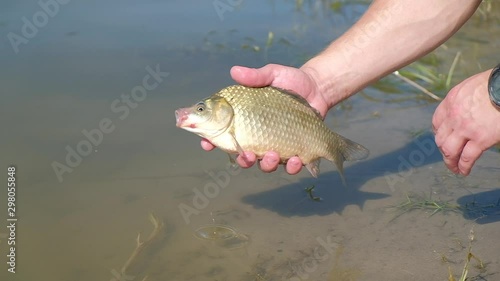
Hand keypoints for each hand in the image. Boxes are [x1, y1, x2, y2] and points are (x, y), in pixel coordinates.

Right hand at [201, 64, 327, 173]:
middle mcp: (257, 136)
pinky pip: (291, 166)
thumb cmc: (291, 80)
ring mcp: (275, 145)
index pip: (222, 132)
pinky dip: (292, 166)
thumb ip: (255, 76)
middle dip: (242, 160)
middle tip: (247, 156)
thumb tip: (234, 71)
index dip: (211, 140)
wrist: (318, 88)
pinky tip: (297, 159)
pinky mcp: (295, 151)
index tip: (207, 144)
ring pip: (265, 165)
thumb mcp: (272, 74)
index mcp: (246, 119)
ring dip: (266, 165)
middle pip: (242, 156)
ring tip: (273, 156)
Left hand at [432, 69, 499, 174]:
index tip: (442, 139)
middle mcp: (454, 116)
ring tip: (454, 169)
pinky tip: (464, 172)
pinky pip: (467, 157)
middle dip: (443, 150)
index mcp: (451, 101)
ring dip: (450, 162)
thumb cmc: (495, 84)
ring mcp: (465, 129)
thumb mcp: (471, 87)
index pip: (437, 121)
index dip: (438, 133)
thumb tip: (466, 109)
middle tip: (449, 156)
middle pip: (440, 138)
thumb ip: (464, 100)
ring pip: (449, 151)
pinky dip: (463, 167)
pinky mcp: (480, 139)